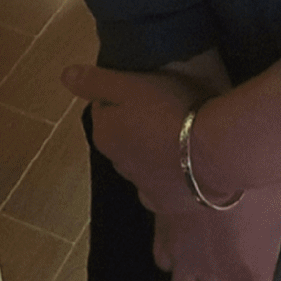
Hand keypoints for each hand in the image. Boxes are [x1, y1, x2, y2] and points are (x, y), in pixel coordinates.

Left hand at [62, 63, 219, 211]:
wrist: (214, 152)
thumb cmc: (170, 108)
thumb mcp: (130, 84)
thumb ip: (95, 81)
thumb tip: (65, 75)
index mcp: (104, 134)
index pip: (105, 109)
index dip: (125, 96)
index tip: (147, 90)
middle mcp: (117, 164)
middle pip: (123, 138)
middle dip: (136, 126)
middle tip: (165, 110)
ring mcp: (143, 188)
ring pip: (142, 163)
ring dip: (153, 153)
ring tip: (181, 138)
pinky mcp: (168, 205)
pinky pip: (162, 188)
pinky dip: (169, 178)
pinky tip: (185, 169)